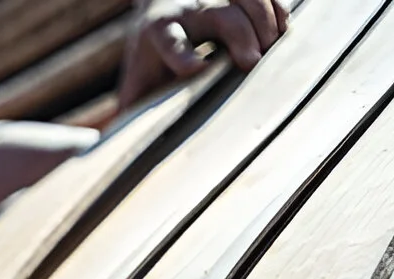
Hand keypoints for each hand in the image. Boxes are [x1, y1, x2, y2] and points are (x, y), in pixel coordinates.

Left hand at [119, 0, 289, 107]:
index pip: (169, 41)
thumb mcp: (136, 80)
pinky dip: (277, 12)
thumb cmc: (150, 57)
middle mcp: (188, 10)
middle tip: (253, 64)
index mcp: (158, 33)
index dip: (181, 54)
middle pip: (220, 16)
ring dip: (265, 22)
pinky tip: (284, 35)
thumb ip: (130, 110)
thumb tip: (109, 150)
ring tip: (274, 51)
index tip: (194, 70)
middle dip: (239, 36)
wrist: (161, 5)